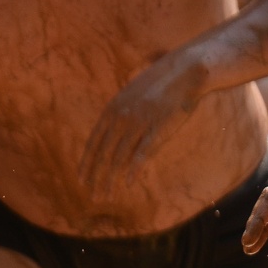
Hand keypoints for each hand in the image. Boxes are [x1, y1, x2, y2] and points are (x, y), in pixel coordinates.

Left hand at [79, 54, 204, 197]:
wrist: (186, 70)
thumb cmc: (160, 82)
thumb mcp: (131, 94)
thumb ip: (119, 112)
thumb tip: (110, 131)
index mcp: (112, 109)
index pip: (93, 142)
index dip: (86, 163)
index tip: (81, 179)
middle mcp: (121, 118)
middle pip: (103, 154)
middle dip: (95, 177)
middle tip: (93, 197)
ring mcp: (139, 123)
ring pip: (118, 159)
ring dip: (110, 180)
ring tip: (106, 196)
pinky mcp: (157, 129)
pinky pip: (142, 154)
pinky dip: (133, 171)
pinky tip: (127, 184)